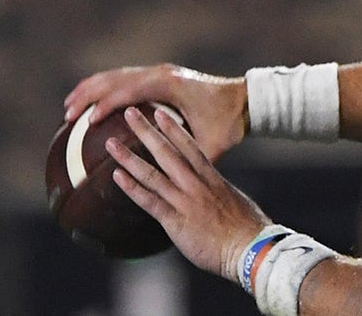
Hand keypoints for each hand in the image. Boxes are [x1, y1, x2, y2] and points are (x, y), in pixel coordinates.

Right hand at [65, 64, 247, 160]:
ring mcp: (160, 72)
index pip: (128, 91)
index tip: (87, 122)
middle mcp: (162, 74)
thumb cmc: (229, 123)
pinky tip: (91, 101)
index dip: (106, 105)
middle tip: (66, 115)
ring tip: (70, 106)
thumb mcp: (211, 143)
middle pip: (115, 78)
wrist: (245, 100)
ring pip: (116, 75)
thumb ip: (190, 157)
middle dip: (88, 95)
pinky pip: (124, 77)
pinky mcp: (160, 76)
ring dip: (91, 89)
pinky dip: (104, 87)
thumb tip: (170, 181)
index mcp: (170, 85)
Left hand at [108, 106, 271, 281]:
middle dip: (147, 131)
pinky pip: (149, 201)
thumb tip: (214, 191)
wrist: (250, 248)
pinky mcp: (176, 221)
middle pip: (167, 153)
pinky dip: (132, 188)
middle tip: (130, 113)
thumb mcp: (234, 201)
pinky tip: (116, 176)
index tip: (160, 113)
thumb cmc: (247, 229)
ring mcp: (185, 201)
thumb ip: (218, 193)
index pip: (189, 147)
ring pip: (152, 174)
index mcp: (212, 179)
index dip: (173, 129)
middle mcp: (196, 185)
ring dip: (129, 157)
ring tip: (111, 143)